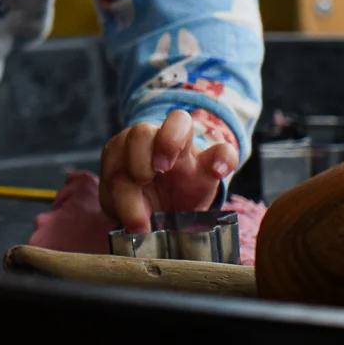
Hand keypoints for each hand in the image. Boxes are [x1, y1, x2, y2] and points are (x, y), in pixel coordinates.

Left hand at [97, 109, 238, 231]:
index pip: (119, 147)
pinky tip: (218, 172)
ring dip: (167, 142)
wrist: (172, 213)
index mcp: (126, 154)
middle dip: (138, 155)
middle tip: (142, 180)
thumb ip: (124, 206)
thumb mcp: (125, 206)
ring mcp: (184, 153)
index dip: (119, 168)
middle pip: (143, 130)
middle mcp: (153, 146)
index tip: (130, 196)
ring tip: (164, 170)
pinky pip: (224, 150)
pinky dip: (223, 157)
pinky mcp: (209, 168)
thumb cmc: (142, 203)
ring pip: (178, 121)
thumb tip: (132, 223)